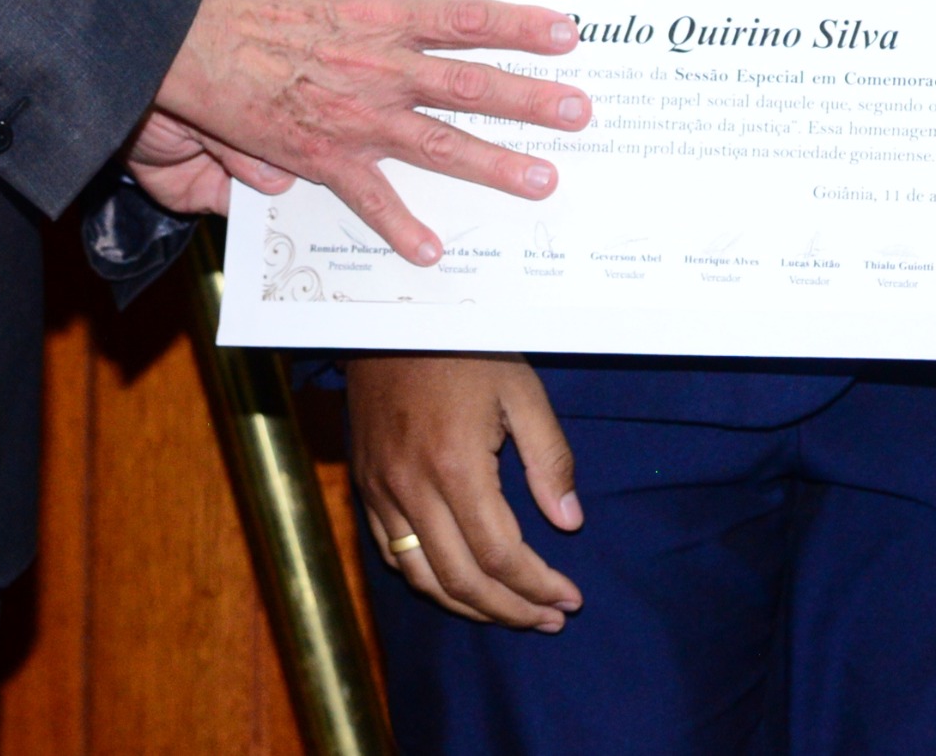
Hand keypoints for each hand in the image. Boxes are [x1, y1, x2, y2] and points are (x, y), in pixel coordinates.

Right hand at [148, 0, 587, 263]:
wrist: (180, 36)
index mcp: (380, 14)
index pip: (467, 19)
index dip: (521, 26)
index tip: (566, 34)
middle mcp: (381, 69)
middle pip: (472, 86)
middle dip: (532, 100)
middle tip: (580, 114)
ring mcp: (356, 118)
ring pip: (440, 143)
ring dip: (495, 163)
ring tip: (543, 180)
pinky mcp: (321, 155)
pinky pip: (369, 197)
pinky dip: (401, 227)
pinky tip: (434, 252)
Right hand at [348, 353, 584, 629]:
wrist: (392, 315)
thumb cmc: (465, 347)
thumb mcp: (521, 391)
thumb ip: (549, 458)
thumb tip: (568, 522)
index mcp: (455, 466)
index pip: (499, 555)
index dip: (538, 586)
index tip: (569, 599)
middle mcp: (412, 488)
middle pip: (461, 580)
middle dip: (510, 611)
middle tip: (549, 620)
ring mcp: (382, 490)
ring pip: (422, 578)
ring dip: (469, 607)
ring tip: (511, 614)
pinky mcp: (366, 485)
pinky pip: (391, 553)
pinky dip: (428, 580)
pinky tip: (459, 584)